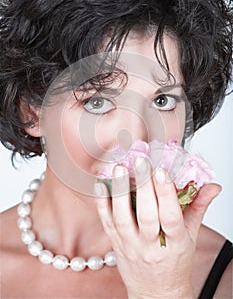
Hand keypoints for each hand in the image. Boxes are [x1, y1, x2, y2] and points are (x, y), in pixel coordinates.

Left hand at [94, 157, 220, 298]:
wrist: (156, 292)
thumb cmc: (174, 262)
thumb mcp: (191, 236)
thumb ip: (198, 207)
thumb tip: (212, 186)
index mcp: (175, 242)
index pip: (171, 217)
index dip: (166, 193)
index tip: (161, 171)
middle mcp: (151, 245)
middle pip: (146, 215)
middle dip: (143, 186)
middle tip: (140, 162)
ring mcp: (130, 245)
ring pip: (122, 218)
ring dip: (119, 191)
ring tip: (120, 168)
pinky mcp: (115, 244)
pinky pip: (107, 223)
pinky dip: (102, 203)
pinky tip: (101, 185)